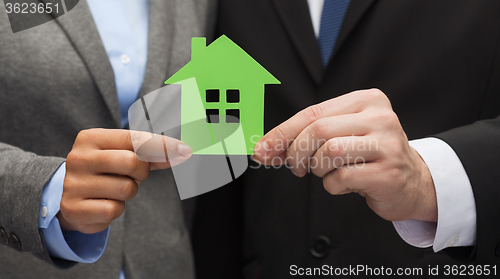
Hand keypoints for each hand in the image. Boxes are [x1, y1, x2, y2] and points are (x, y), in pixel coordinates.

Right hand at [57, 129, 191, 233]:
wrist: (71, 197)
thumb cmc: (105, 171)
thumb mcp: (123, 155)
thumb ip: (151, 153)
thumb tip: (182, 151)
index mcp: (90, 138)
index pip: (134, 138)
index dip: (161, 145)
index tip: (184, 150)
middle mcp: (79, 158)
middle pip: (133, 162)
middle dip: (142, 172)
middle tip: (133, 175)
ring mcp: (74, 184)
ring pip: (127, 188)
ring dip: (129, 191)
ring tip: (114, 189)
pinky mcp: (74, 208)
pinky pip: (114, 209)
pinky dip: (116, 209)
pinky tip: (103, 203)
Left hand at [252, 89, 436, 221]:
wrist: (412, 181)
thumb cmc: (368, 156)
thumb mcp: (341, 134)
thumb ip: (306, 135)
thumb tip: (263, 148)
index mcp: (366, 100)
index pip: (312, 112)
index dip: (282, 132)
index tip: (261, 149)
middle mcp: (379, 117)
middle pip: (318, 130)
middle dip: (296, 152)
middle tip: (296, 167)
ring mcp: (387, 144)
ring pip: (329, 152)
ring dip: (317, 169)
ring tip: (328, 172)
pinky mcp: (388, 172)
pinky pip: (341, 178)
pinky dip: (332, 185)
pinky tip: (345, 184)